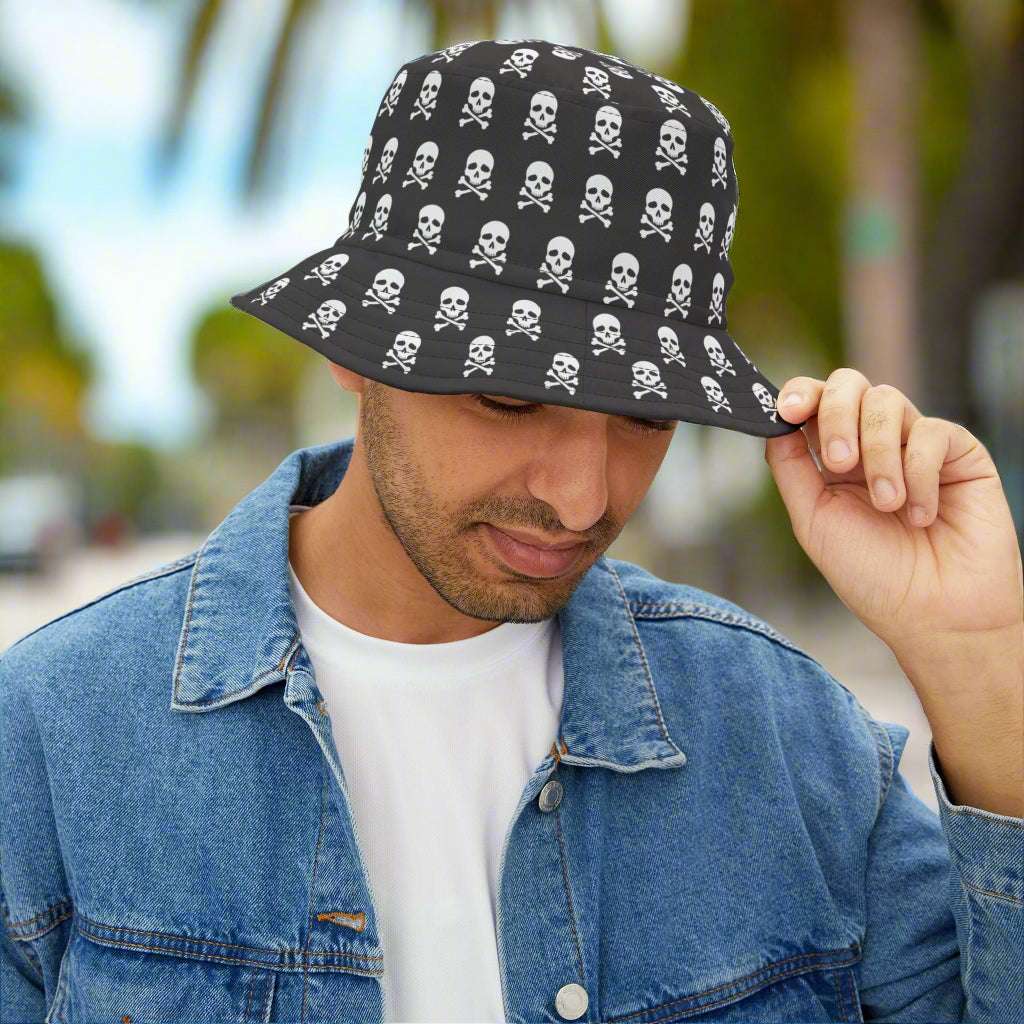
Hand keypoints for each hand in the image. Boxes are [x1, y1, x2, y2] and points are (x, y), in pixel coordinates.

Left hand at [763, 368, 1022, 657]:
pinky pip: (931, 432)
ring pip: (887, 401)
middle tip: (838, 462)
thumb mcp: (813, 521)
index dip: (799, 394)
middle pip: (848, 384)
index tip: (784, 410)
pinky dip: (919, 473)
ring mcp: (916, 443)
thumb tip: (772, 422)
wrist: (935, 615)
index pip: (814, 401)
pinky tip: (921, 515)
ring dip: (878, 453)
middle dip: (835, 415)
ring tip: (887, 504)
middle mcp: (873, 443)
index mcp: (834, 458)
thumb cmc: (874, 576)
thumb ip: (790, 468)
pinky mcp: (959, 452)